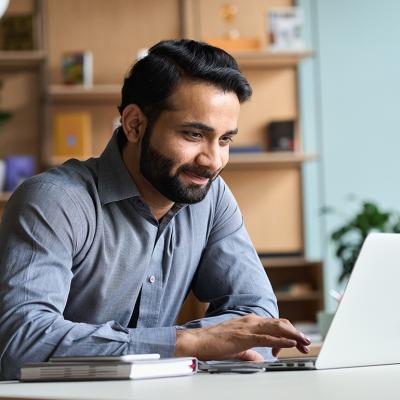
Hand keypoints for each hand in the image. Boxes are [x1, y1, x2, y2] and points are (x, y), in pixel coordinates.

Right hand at [175, 314, 310, 360]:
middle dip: (295, 333)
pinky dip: (282, 339)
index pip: (274, 324)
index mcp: (249, 322)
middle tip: (306, 343)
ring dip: (293, 335)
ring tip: (304, 342)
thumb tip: (260, 359)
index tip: (296, 343)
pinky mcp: (245, 336)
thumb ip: (250, 352)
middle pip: (280, 324)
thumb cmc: (214, 343)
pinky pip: (267, 337)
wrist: (198, 341)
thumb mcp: (237, 348)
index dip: (288, 332)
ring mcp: (248, 327)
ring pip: (277, 327)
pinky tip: (291, 343)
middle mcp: (251, 321)